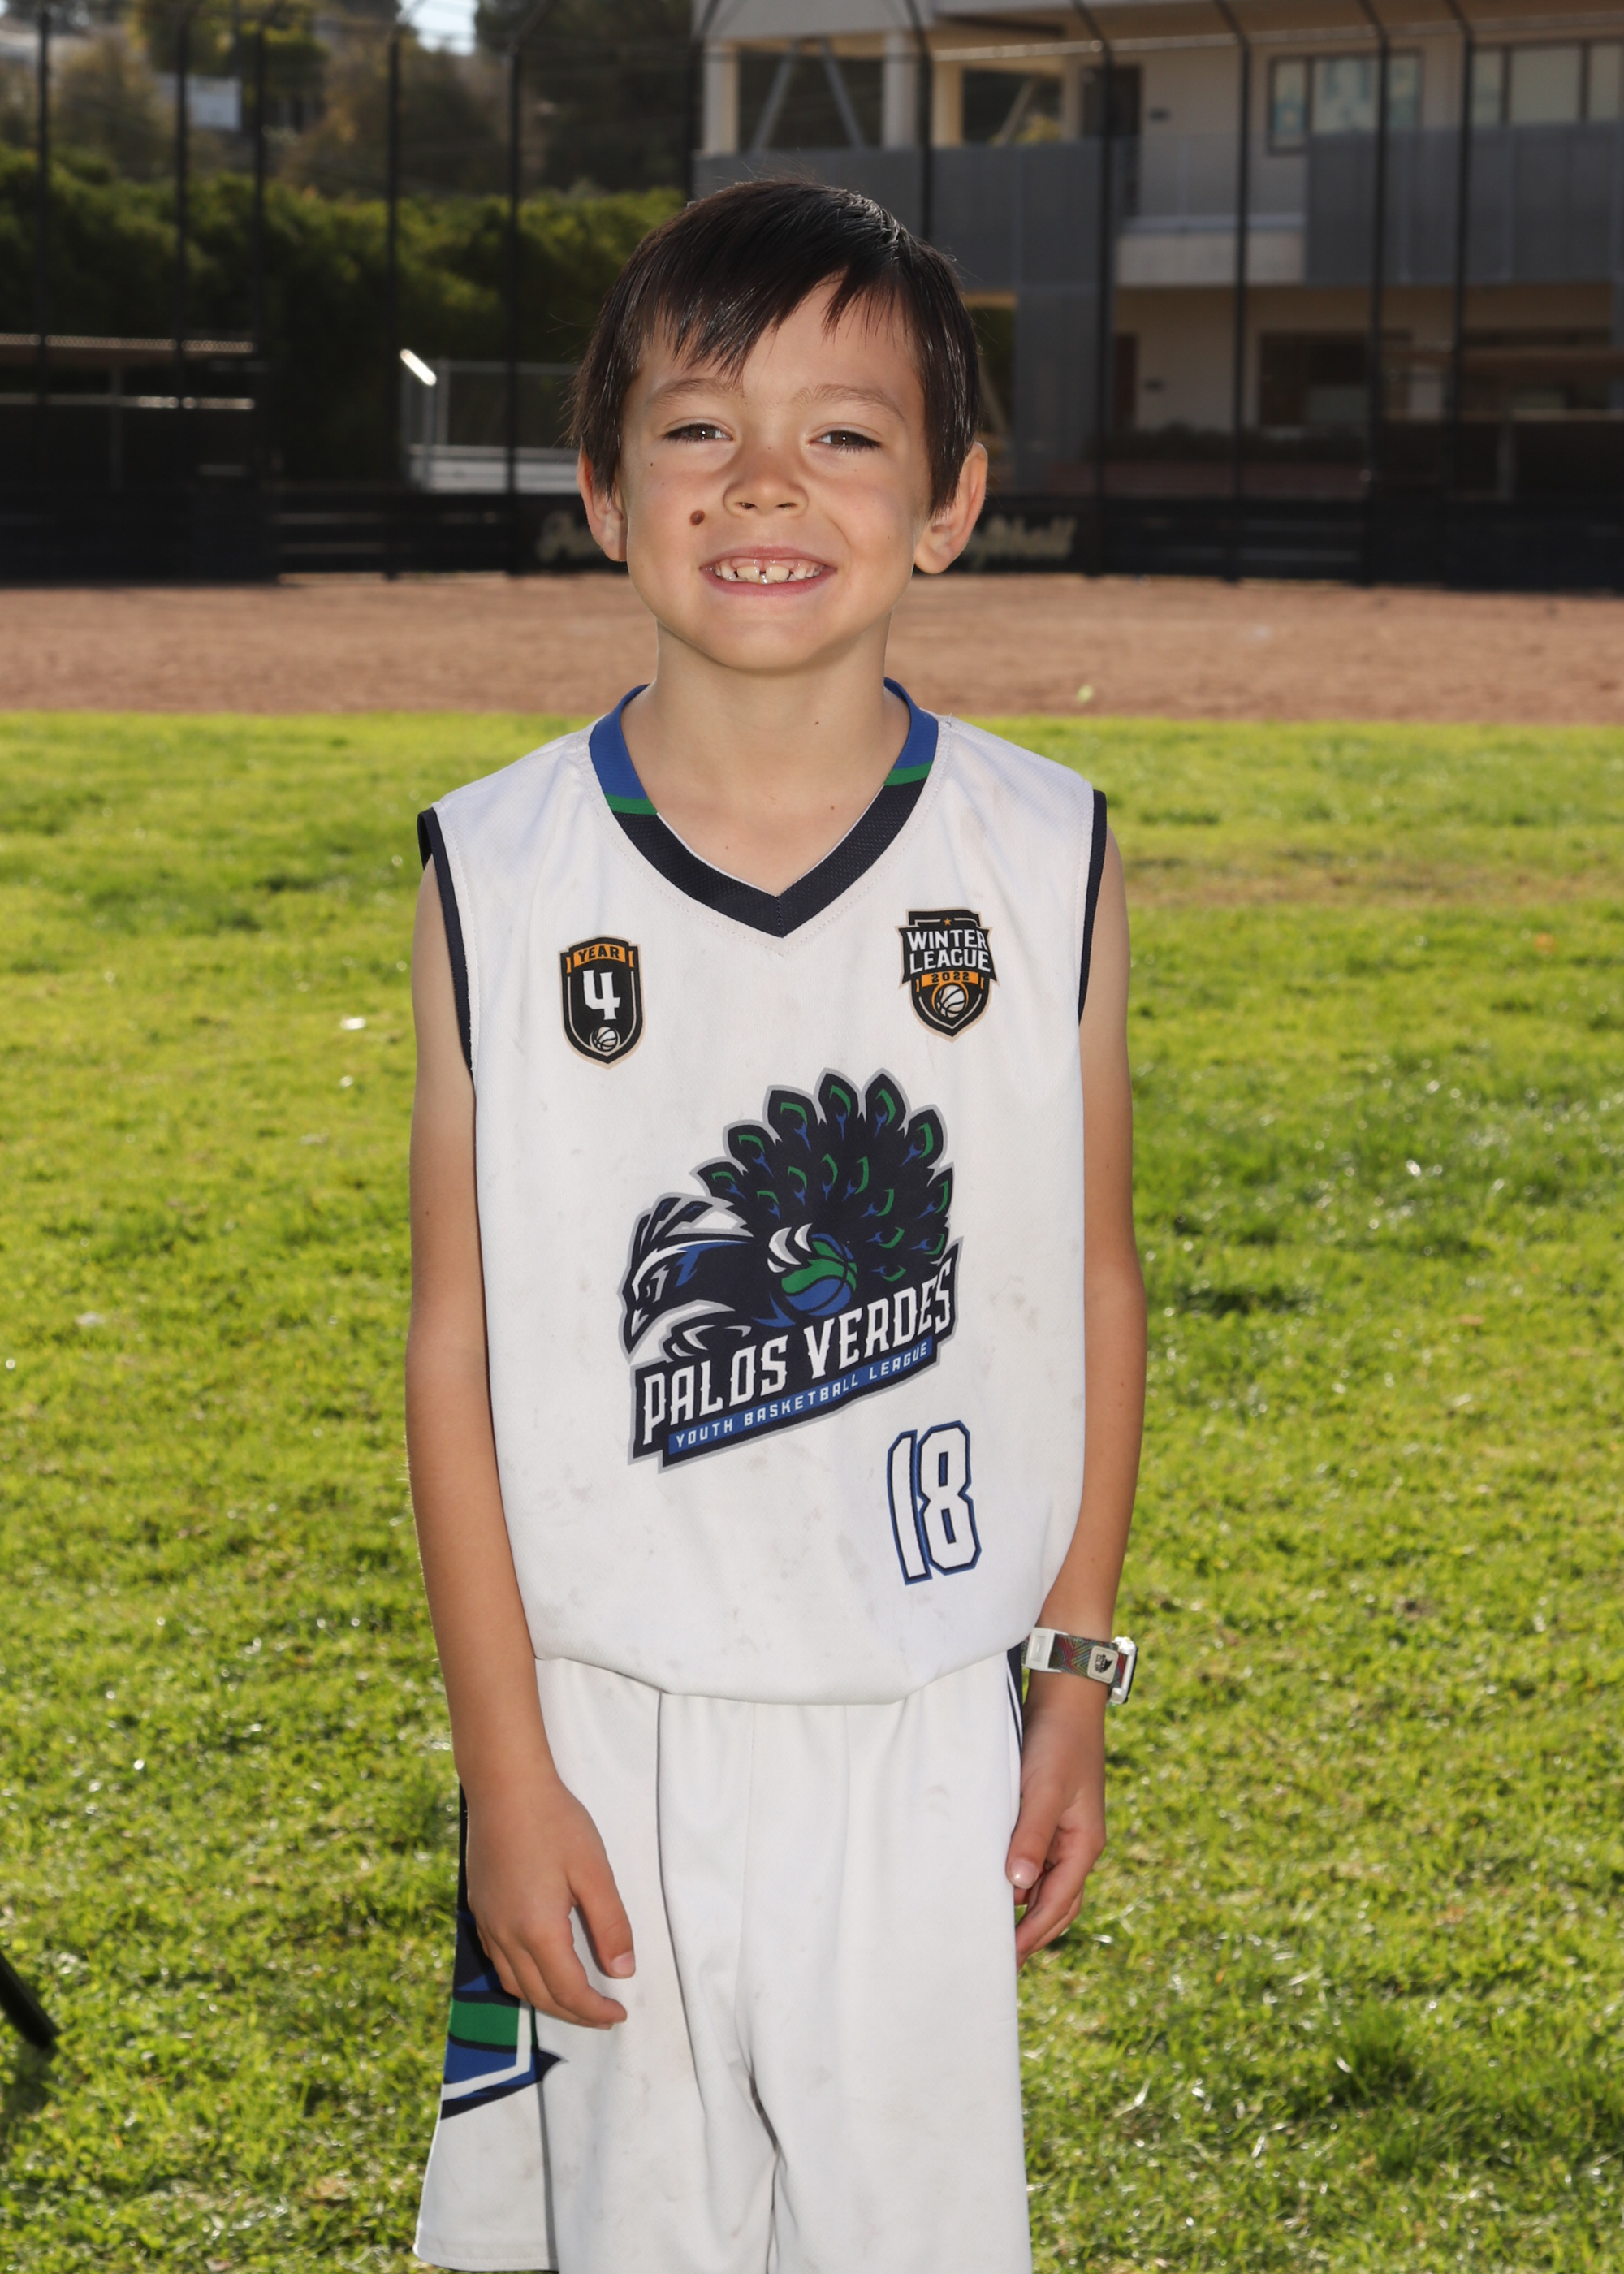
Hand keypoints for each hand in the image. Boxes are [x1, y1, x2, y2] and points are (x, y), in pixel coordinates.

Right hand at [464, 1772, 634, 2027]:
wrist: (504, 1786)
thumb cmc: (554, 1822)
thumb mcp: (594, 1870)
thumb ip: (610, 1924)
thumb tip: (623, 1971)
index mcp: (538, 1930)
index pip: (569, 1992)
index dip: (596, 2012)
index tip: (618, 2016)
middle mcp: (506, 1936)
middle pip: (540, 1996)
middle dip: (574, 2014)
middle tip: (603, 2015)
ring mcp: (488, 1924)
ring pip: (515, 1984)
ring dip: (546, 2000)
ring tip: (576, 1999)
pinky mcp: (480, 1909)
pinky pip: (500, 1962)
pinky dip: (523, 1979)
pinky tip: (540, 1967)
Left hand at [1005, 1675, 1107, 1963]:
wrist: (1065, 1699)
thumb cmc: (1058, 1742)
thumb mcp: (1044, 1790)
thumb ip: (1032, 1836)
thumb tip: (1020, 1885)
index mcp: (1084, 1846)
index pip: (1057, 1905)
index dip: (1033, 1935)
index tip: (1007, 1961)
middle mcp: (1076, 1845)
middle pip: (1057, 1905)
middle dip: (1033, 1934)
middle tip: (1001, 1960)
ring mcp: (1064, 1832)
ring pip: (1045, 1885)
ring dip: (1024, 1908)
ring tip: (992, 1929)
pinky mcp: (1047, 1816)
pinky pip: (1034, 1860)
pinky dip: (1019, 1878)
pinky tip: (995, 1882)